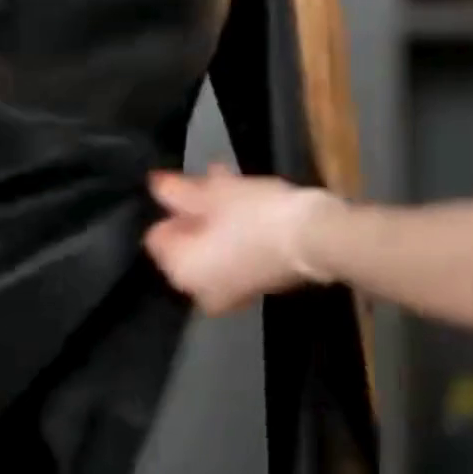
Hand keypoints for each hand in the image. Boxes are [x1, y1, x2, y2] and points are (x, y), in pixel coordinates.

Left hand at [144, 163, 334, 314]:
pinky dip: (238, 232)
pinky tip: (250, 201)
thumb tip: (155, 185)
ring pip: (213, 247)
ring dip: (218, 216)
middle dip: (197, 210)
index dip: (172, 208)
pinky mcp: (259, 287)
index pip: (158, 237)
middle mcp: (201, 292)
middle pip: (187, 243)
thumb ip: (177, 191)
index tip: (188, 184)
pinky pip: (236, 255)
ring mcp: (232, 294)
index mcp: (181, 272)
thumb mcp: (212, 194)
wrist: (317, 239)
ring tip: (231, 182)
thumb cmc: (254, 215)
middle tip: (211, 179)